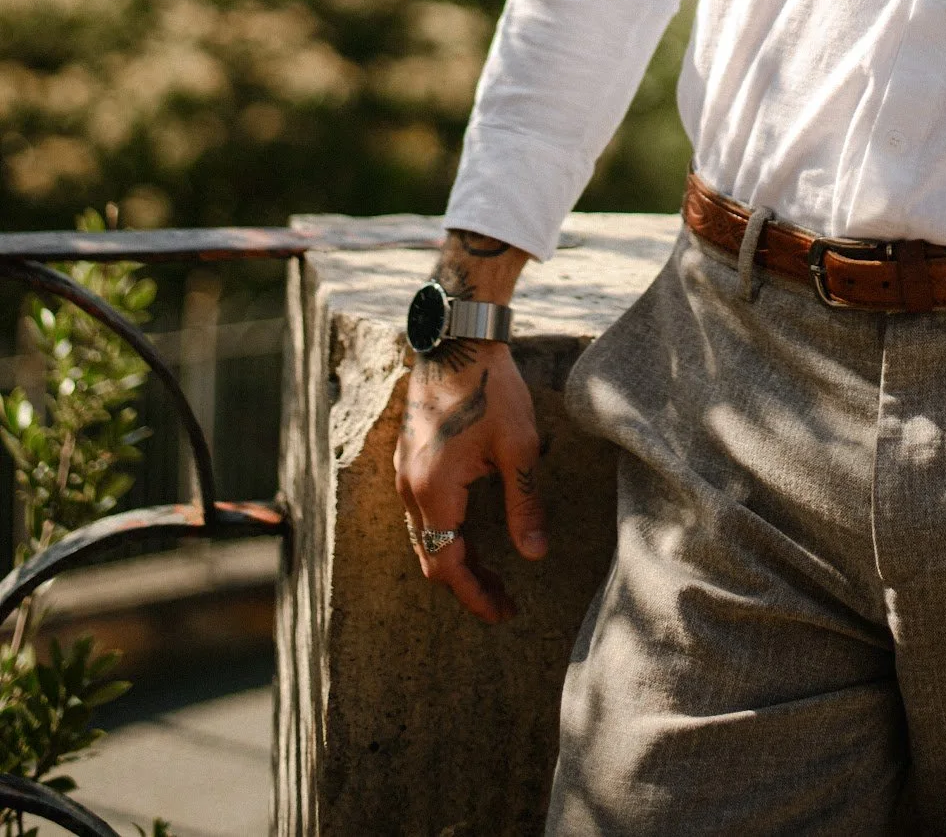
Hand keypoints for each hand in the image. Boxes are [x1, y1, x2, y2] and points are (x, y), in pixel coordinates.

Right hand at [394, 229, 544, 624]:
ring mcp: (405, 472)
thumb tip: (534, 555)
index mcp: (434, 492)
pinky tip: (471, 530)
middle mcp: (410, 488)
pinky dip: (445, 532)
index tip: (504, 613)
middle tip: (505, 599)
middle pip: (432, 556)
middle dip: (468, 583)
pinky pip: (421, 511)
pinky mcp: (410, 457)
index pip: (449, 566)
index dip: (476, 596)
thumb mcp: (519, 449)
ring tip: (494, 572)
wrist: (459, 338)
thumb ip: (524, 505)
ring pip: (424, 535)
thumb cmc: (492, 388)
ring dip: (456, 558)